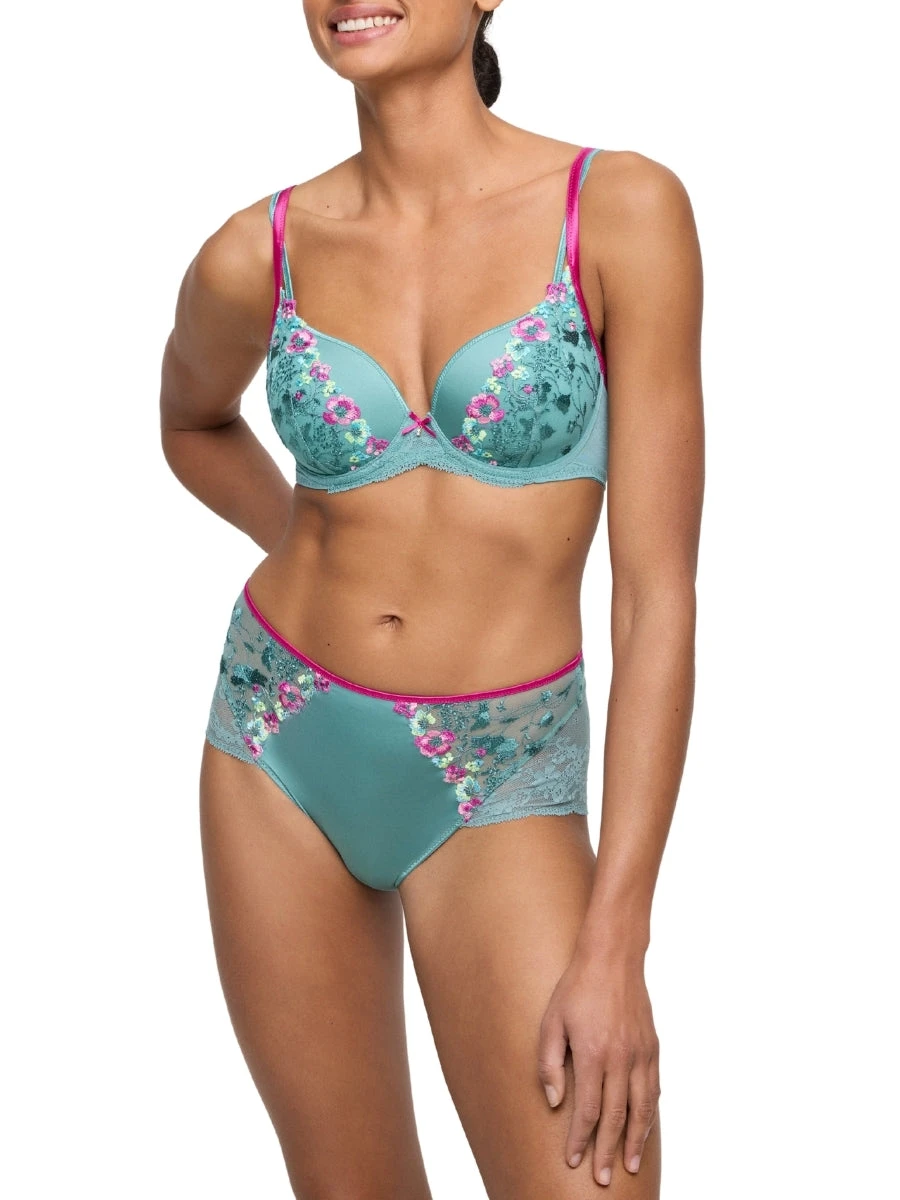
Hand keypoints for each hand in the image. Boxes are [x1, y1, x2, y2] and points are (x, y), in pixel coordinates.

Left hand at [537, 945, 659, 1185]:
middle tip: (604, 1179)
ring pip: (641, 1108)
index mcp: (592, 1053)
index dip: (580, 1139)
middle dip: (608, 1151)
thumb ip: (549, 1063)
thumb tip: (555, 1103)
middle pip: (616, 1117)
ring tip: (629, 1165)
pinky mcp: (652, 1047)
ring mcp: (640, 1053)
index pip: (588, 1110)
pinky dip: (649, 1113)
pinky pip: (653, 1088)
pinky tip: (643, 1127)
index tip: (573, 1160)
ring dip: (635, 1140)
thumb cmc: (575, 988)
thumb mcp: (551, 1021)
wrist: (612, 958)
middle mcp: (620, 1057)